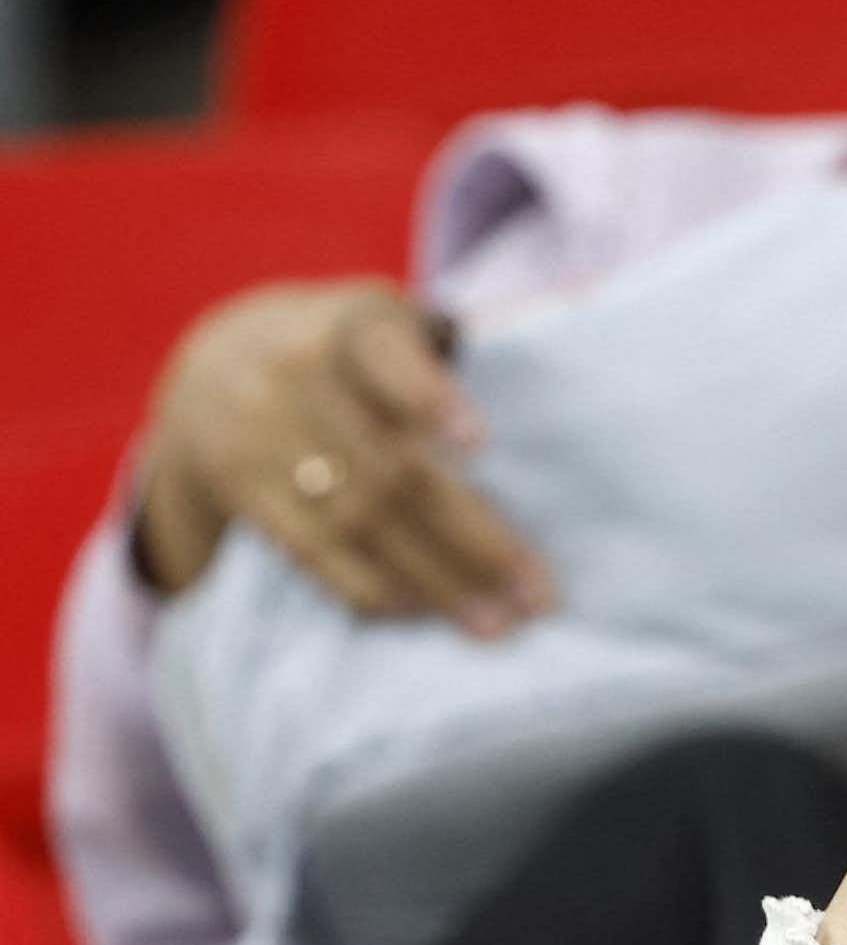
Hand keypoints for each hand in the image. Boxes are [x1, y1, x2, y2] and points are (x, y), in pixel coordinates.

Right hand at [135, 279, 551, 636]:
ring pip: (357, 521)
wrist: (214, 360)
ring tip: (496, 621)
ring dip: (435, 581)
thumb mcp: (384, 323)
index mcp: (347, 327)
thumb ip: (441, 356)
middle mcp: (293, 375)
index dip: (430, 398)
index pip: (388, 359)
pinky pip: (312, 550)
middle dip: (471, 538)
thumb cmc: (348, 351)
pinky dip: (374, 587)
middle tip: (534, 593)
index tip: (479, 444)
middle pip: (391, 468)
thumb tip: (531, 419)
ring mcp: (258, 434)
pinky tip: (427, 611)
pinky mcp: (241, 487)